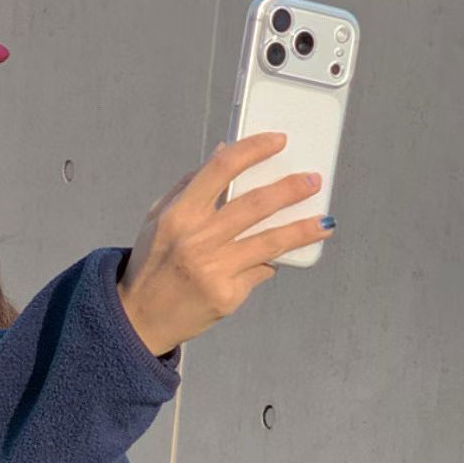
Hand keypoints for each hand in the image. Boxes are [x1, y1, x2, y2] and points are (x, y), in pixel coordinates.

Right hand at [117, 132, 335, 357]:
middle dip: (291, 189)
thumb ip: (190, 186)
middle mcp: (197, 241)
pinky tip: (277, 259)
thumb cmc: (151, 266)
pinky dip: (269, 262)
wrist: (138, 321)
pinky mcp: (227, 296)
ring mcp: (214, 270)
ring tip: (325, 221)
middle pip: (255, 205)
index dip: (254, 150)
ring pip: (271, 242)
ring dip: (303, 229)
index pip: (221, 170)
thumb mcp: (158, 220)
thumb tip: (224, 153)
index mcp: (178, 216)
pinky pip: (259, 272)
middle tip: (313, 181)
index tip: (278, 141)